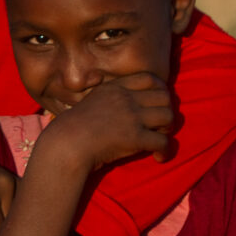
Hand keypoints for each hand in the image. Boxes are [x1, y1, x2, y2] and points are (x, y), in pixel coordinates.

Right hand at [47, 73, 173, 172]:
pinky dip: (165, 151)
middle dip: (166, 110)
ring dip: (167, 129)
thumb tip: (124, 98)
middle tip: (160, 124)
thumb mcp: (92, 100)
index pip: (149, 78)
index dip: (161, 89)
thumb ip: (109, 96)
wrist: (67, 143)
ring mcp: (132, 117)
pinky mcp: (135, 137)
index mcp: (116, 87)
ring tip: (158, 138)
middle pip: (164, 97)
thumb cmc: (74, 126)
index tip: (160, 101)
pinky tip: (158, 157)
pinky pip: (163, 142)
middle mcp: (126, 98)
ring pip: (168, 117)